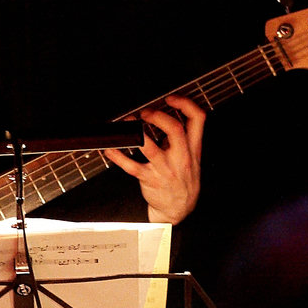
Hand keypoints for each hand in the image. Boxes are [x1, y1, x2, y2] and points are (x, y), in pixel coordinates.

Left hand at [103, 95, 206, 224]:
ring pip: (149, 147)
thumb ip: (185, 138)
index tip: (171, 98)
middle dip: (157, 116)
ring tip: (127, 123)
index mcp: (193, 148)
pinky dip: (116, 155)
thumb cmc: (183, 180)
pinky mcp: (149, 179)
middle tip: (145, 113)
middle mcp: (181, 157)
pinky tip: (109, 148)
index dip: (185, 103)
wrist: (178, 209)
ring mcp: (164, 168)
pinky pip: (130, 165)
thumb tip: (167, 117)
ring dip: (134, 132)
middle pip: (174, 129)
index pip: (198, 119)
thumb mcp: (193, 158)